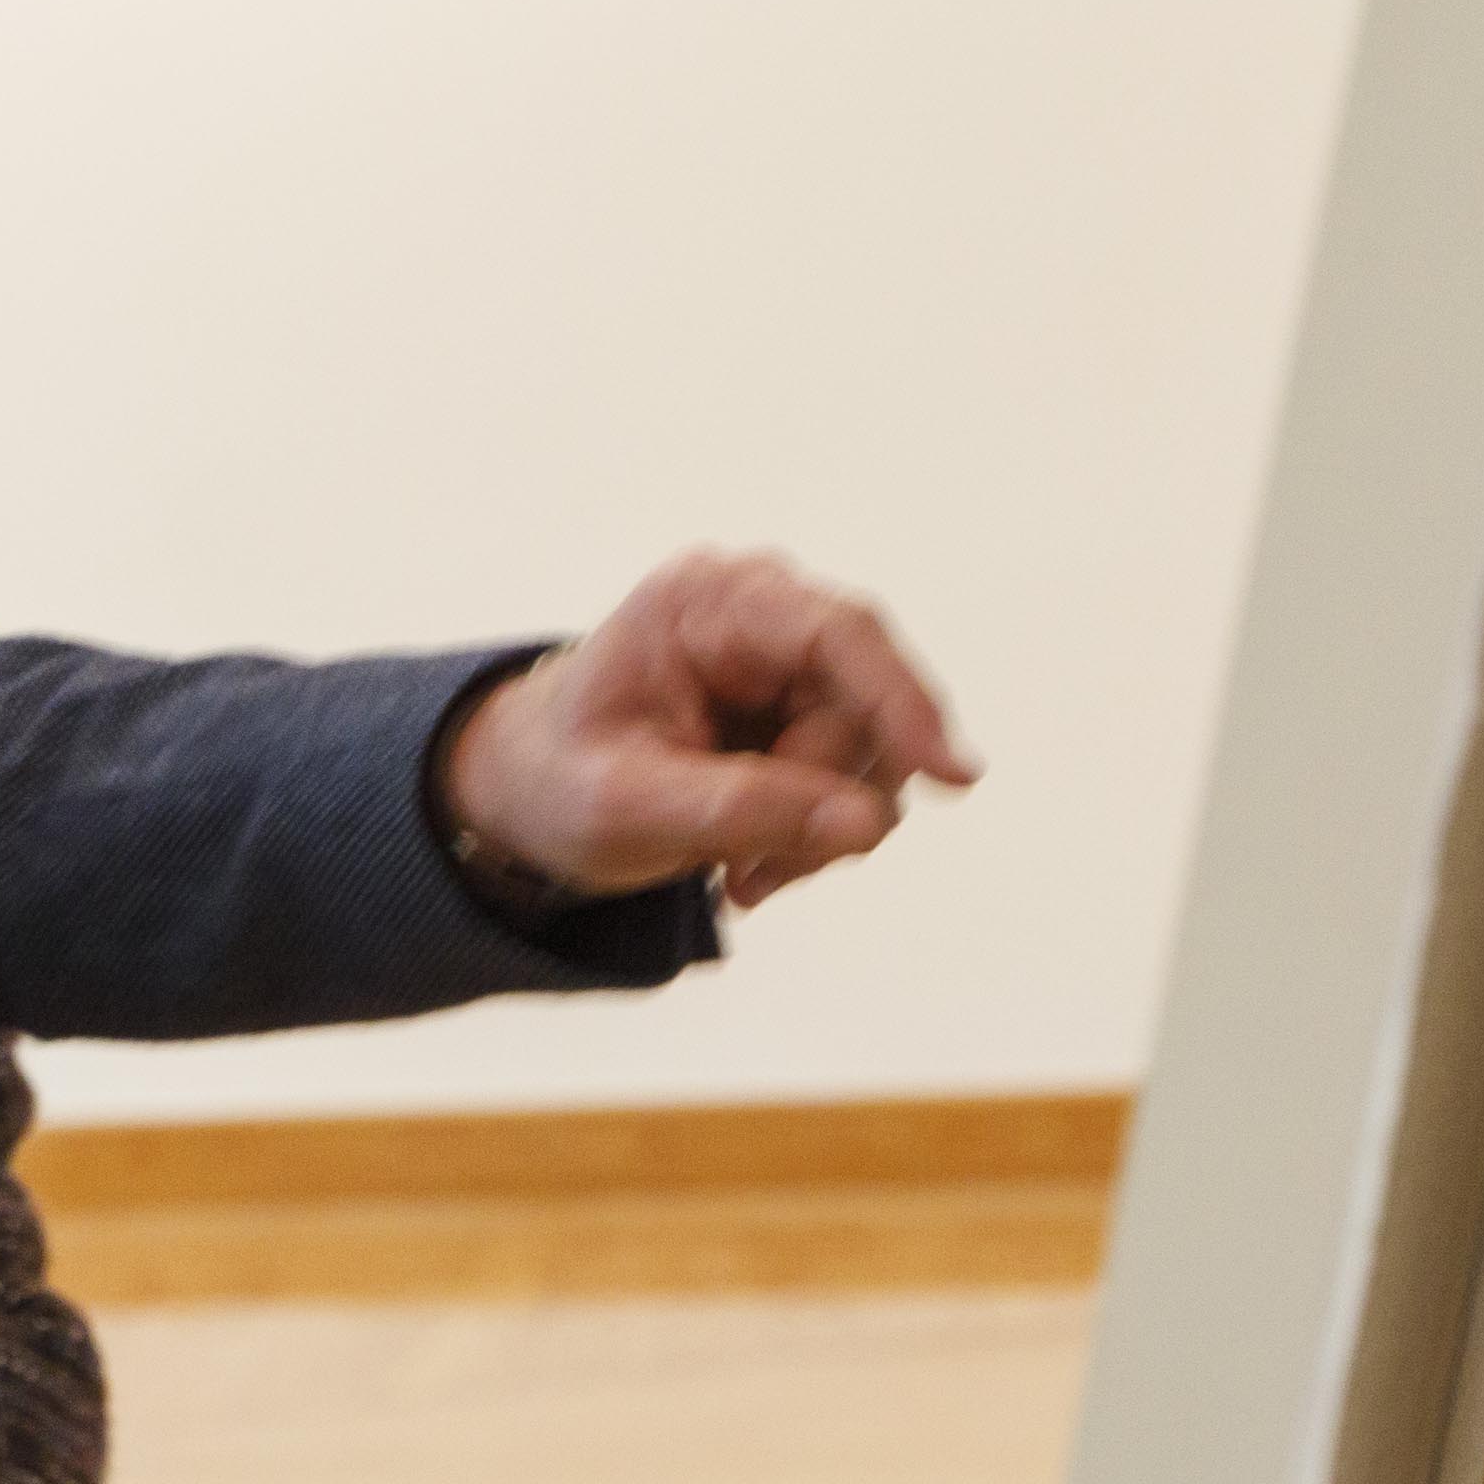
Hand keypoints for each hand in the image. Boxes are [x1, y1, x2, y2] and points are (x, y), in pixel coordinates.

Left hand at [444, 546, 970, 911]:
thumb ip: (742, 811)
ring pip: (872, 755)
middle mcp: (761, 612)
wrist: (533, 789)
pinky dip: (815, 834)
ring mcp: (790, 660)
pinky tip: (753, 861)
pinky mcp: (806, 707)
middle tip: (750, 881)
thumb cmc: (558, 783)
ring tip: (739, 877)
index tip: (950, 777)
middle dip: (822, 808)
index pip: (836, 634)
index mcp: (705, 602)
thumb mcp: (626, 809)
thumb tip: (870, 823)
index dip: (901, 702)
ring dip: (818, 834)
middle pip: (862, 709)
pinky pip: (857, 779)